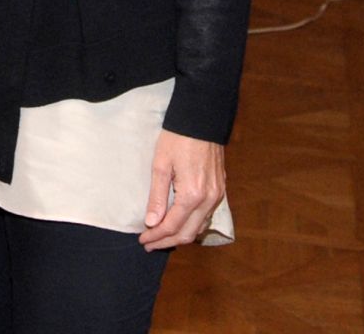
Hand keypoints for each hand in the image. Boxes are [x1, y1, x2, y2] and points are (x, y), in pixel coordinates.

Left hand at [139, 132, 224, 250]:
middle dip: (167, 241)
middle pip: (187, 233)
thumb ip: (157, 196)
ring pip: (199, 227)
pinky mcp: (220, 190)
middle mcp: (208, 200)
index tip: (143, 240)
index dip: (156, 236)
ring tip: (161, 236)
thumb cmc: (178, 138)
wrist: (202, 119)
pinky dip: (191, 224)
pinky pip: (206, 216)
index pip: (172, 226)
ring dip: (179, 235)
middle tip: (149, 243)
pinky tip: (179, 222)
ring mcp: (217, 196)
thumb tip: (151, 222)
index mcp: (192, 194)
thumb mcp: (161, 164)